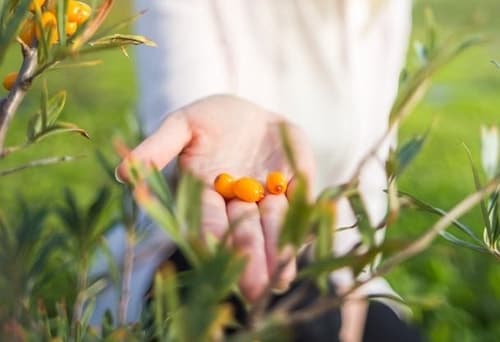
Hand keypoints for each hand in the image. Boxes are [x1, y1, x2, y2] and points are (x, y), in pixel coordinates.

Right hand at [117, 95, 314, 301]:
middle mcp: (237, 203)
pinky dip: (304, 219)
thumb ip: (159, 146)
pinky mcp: (295, 183)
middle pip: (242, 231)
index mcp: (206, 193)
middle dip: (248, 257)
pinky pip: (300, 201)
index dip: (209, 235)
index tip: (211, 253)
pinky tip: (304, 240)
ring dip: (278, 250)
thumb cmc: (207, 119)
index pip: (206, 218)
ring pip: (272, 224)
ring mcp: (268, 195)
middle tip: (255, 289)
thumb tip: (124, 172)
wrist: (246, 112)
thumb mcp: (182, 125)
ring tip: (282, 277)